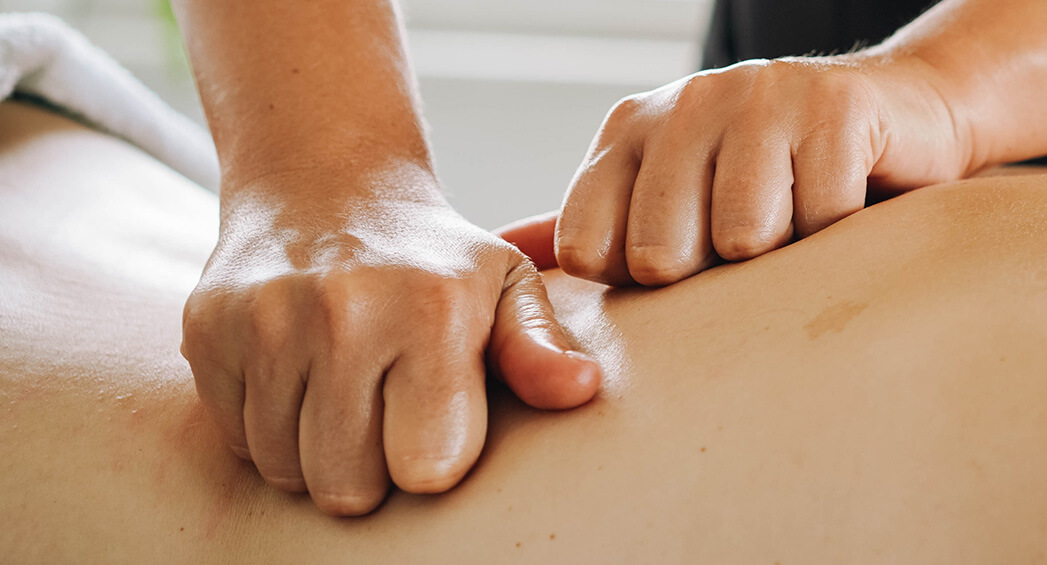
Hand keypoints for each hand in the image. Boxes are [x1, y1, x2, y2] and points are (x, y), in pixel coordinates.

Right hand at [181, 171, 601, 515]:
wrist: (328, 185)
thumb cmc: (438, 261)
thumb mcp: (506, 288)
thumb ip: (538, 348)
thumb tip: (581, 389)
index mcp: (433, 310)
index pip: (426, 467)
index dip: (434, 460)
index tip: (441, 422)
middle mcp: (344, 312)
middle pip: (348, 485)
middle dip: (373, 470)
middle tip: (388, 414)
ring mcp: (265, 320)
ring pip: (286, 470)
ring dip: (317, 453)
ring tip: (347, 394)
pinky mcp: (207, 330)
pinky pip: (238, 440)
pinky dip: (269, 428)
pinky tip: (301, 378)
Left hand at [556, 53, 972, 285]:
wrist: (908, 114)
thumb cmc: (785, 175)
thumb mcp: (679, 194)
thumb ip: (597, 224)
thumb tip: (507, 253)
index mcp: (631, 129)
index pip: (591, 249)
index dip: (645, 284)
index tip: (692, 266)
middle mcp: (686, 101)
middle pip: (663, 254)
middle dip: (719, 273)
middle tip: (759, 241)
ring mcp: (760, 97)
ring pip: (745, 238)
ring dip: (786, 253)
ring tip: (802, 223)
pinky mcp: (835, 108)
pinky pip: (822, 221)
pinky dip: (842, 235)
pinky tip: (848, 205)